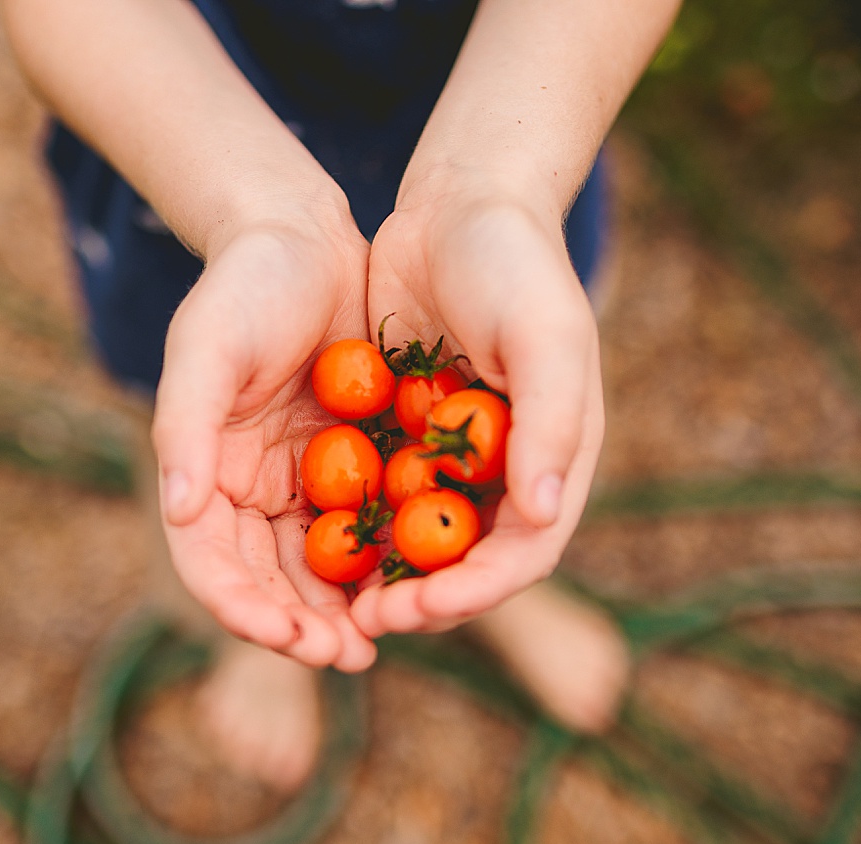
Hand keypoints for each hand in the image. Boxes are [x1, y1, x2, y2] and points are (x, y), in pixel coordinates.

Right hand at [152, 216, 377, 670]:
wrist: (303, 239)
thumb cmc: (244, 287)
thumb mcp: (206, 346)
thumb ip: (185, 426)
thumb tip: (179, 510)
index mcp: (203, 475)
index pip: (211, 564)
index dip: (244, 607)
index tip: (286, 636)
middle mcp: (247, 492)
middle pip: (267, 582)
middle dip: (301, 627)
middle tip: (347, 656)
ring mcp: (299, 483)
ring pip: (319, 570)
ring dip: (344, 610)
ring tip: (381, 639)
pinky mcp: (349, 467)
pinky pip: (367, 528)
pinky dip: (384, 561)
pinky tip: (417, 583)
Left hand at [351, 182, 604, 635]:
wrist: (458, 204)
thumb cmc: (517, 263)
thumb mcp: (544, 334)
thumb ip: (552, 422)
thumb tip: (545, 513)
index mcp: (553, 460)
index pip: (523, 552)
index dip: (476, 591)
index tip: (421, 605)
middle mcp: (506, 473)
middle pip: (466, 564)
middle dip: (420, 600)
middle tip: (362, 623)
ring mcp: (452, 459)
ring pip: (417, 541)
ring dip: (380, 577)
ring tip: (330, 604)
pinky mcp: (404, 437)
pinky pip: (377, 497)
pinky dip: (353, 526)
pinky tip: (307, 543)